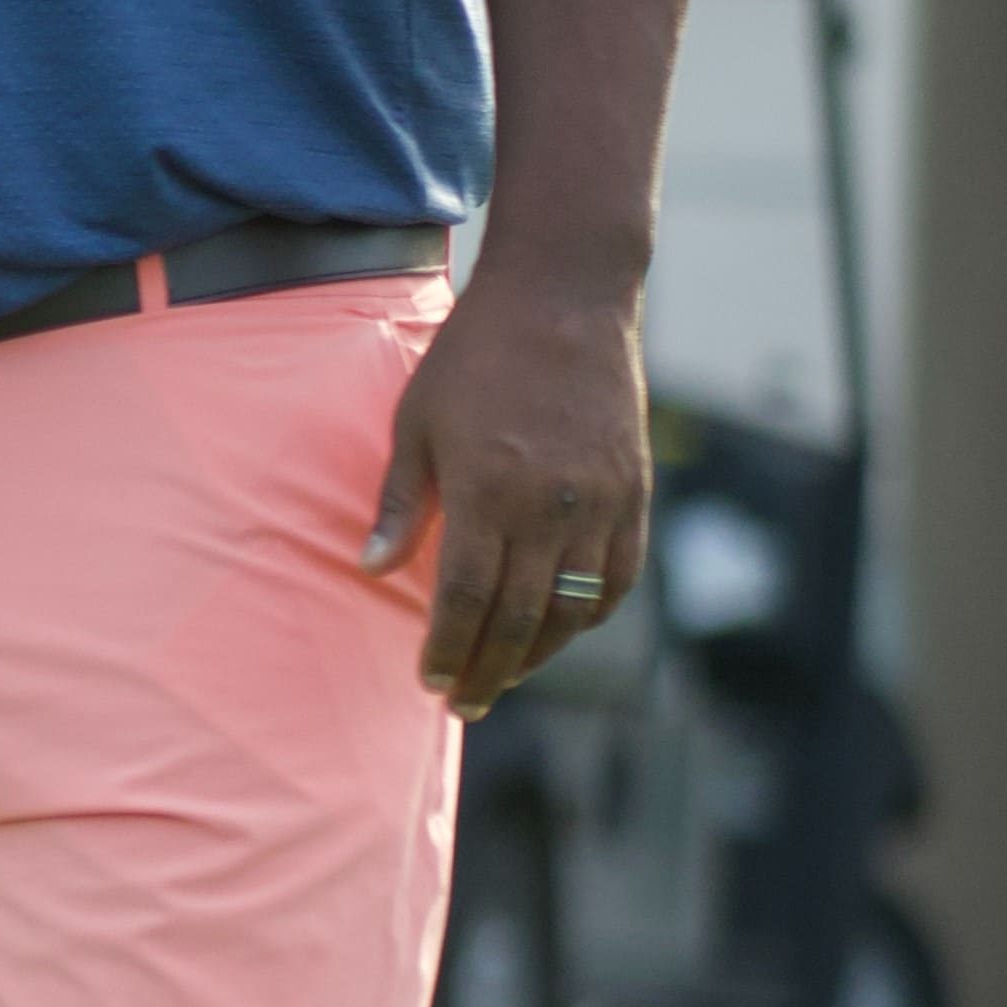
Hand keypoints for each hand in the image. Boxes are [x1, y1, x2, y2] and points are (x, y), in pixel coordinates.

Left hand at [365, 272, 651, 718]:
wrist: (564, 302)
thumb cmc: (473, 358)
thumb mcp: (416, 422)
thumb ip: (400, 502)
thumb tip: (370, 570)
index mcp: (489, 490)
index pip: (469, 597)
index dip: (449, 648)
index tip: (429, 681)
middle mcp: (551, 506)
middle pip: (523, 617)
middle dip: (489, 669)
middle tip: (463, 703)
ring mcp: (602, 501)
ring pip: (576, 608)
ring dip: (540, 654)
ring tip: (503, 676)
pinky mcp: (635, 492)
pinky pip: (618, 576)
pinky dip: (591, 614)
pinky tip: (561, 630)